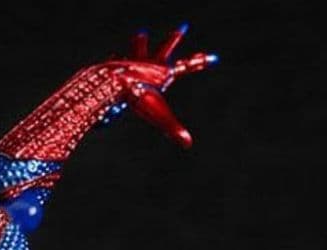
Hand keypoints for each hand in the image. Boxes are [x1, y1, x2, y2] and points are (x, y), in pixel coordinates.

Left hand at [108, 25, 217, 147]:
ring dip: (141, 43)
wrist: (112, 82)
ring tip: (141, 34)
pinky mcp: (116, 64)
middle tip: (182, 29)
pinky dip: (117, 60)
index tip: (214, 58)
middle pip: (165, 48)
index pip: (187, 66)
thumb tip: (188, 144)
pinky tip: (114, 58)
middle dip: (174, 40)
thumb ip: (174, 130)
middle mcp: (149, 64)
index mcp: (163, 74)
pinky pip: (117, 61)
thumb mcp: (159, 115)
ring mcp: (132, 61)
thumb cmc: (137, 97)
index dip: (200, 63)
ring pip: (139, 47)